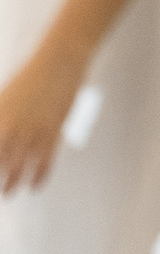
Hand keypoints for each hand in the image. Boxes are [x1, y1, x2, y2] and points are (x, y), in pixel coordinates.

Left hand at [0, 55, 83, 194]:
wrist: (60, 61)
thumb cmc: (31, 76)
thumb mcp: (6, 96)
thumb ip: (0, 114)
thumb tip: (2, 131)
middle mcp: (12, 125)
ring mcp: (34, 129)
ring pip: (20, 165)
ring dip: (13, 182)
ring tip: (9, 192)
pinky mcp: (53, 130)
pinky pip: (45, 160)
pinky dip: (40, 176)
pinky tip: (36, 186)